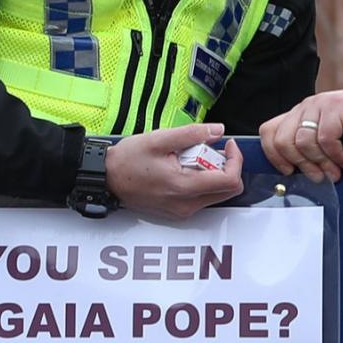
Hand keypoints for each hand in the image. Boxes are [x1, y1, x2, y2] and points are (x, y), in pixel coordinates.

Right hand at [105, 122, 244, 220]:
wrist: (106, 179)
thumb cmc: (127, 160)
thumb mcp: (159, 139)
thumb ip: (192, 134)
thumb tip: (218, 130)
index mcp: (183, 187)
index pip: (229, 181)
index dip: (236, 160)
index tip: (227, 144)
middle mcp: (186, 205)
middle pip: (228, 190)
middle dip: (226, 167)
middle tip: (210, 149)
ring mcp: (182, 212)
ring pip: (217, 194)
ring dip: (213, 174)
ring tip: (192, 157)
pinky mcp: (178, 212)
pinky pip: (202, 198)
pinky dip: (202, 181)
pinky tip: (184, 168)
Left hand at [259, 88, 342, 184]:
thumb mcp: (321, 137)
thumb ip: (306, 148)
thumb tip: (294, 174)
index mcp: (296, 115)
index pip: (268, 132)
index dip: (274, 156)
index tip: (288, 171)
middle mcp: (303, 108)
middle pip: (282, 140)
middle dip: (300, 164)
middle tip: (316, 177)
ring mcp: (318, 106)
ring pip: (303, 142)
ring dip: (320, 163)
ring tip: (333, 173)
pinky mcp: (334, 108)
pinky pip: (326, 139)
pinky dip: (335, 155)